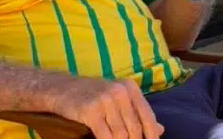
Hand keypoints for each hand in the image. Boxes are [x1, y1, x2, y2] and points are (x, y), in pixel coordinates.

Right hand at [49, 76, 163, 138]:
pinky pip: (105, 136)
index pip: (147, 116)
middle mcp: (119, 92)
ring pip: (121, 134)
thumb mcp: (117, 98)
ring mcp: (105, 100)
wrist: (62, 89)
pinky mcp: (90, 111)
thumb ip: (138, 112)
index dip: (151, 135)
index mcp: (129, 87)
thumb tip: (160, 129)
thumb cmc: (92, 94)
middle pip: (134, 128)